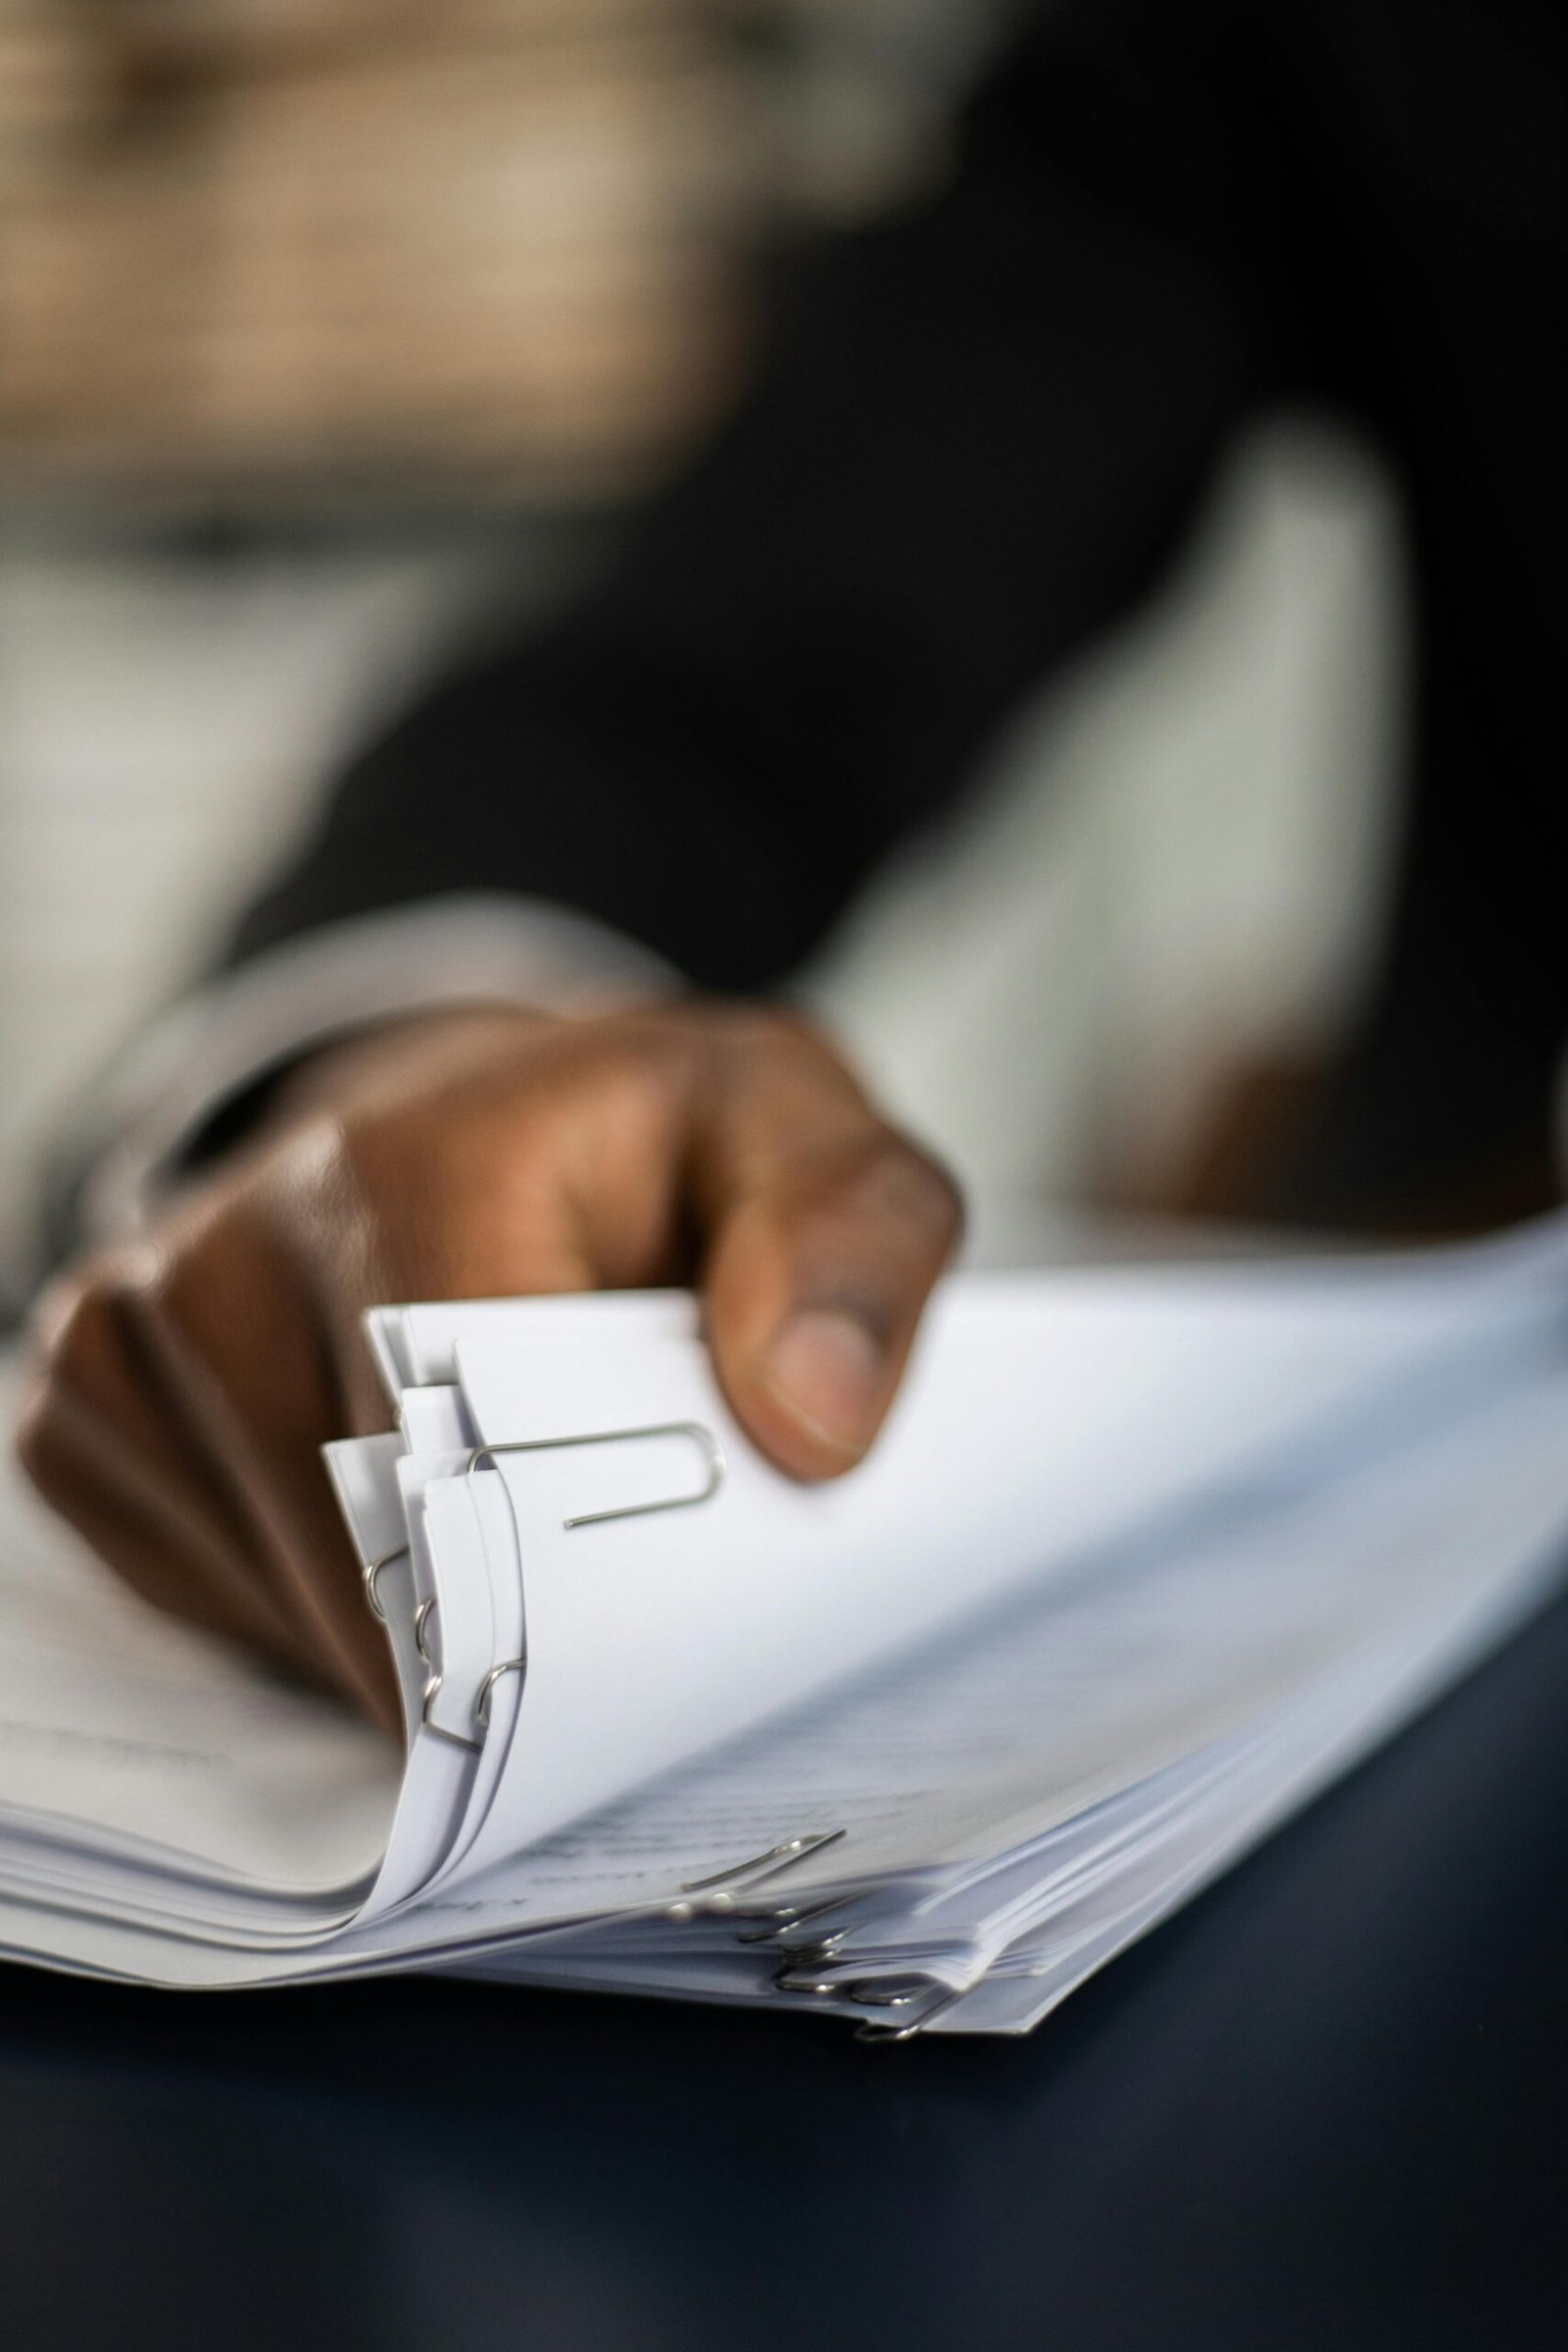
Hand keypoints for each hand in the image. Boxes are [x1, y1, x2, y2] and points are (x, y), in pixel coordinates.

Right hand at [15, 1002, 960, 1725]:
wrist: (471, 1121)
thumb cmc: (638, 1148)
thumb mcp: (794, 1131)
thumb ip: (852, 1243)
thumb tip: (809, 1425)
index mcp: (409, 1164)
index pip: (482, 1457)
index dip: (586, 1584)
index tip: (666, 1653)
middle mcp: (226, 1255)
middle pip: (388, 1565)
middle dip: (526, 1633)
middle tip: (629, 1624)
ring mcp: (136, 1344)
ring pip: (306, 1620)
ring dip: (436, 1640)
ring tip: (534, 1559)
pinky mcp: (91, 1421)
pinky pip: (227, 1610)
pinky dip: (341, 1626)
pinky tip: (422, 1539)